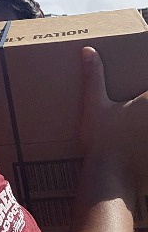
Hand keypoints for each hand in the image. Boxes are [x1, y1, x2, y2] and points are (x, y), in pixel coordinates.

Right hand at [80, 46, 147, 190]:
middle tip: (137, 115)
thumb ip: (94, 78)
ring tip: (140, 130)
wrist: (110, 179)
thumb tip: (89, 51)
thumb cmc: (102, 140)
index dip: (147, 94)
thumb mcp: (94, 106)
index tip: (141, 95)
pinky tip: (143, 148)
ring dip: (147, 126)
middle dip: (147, 108)